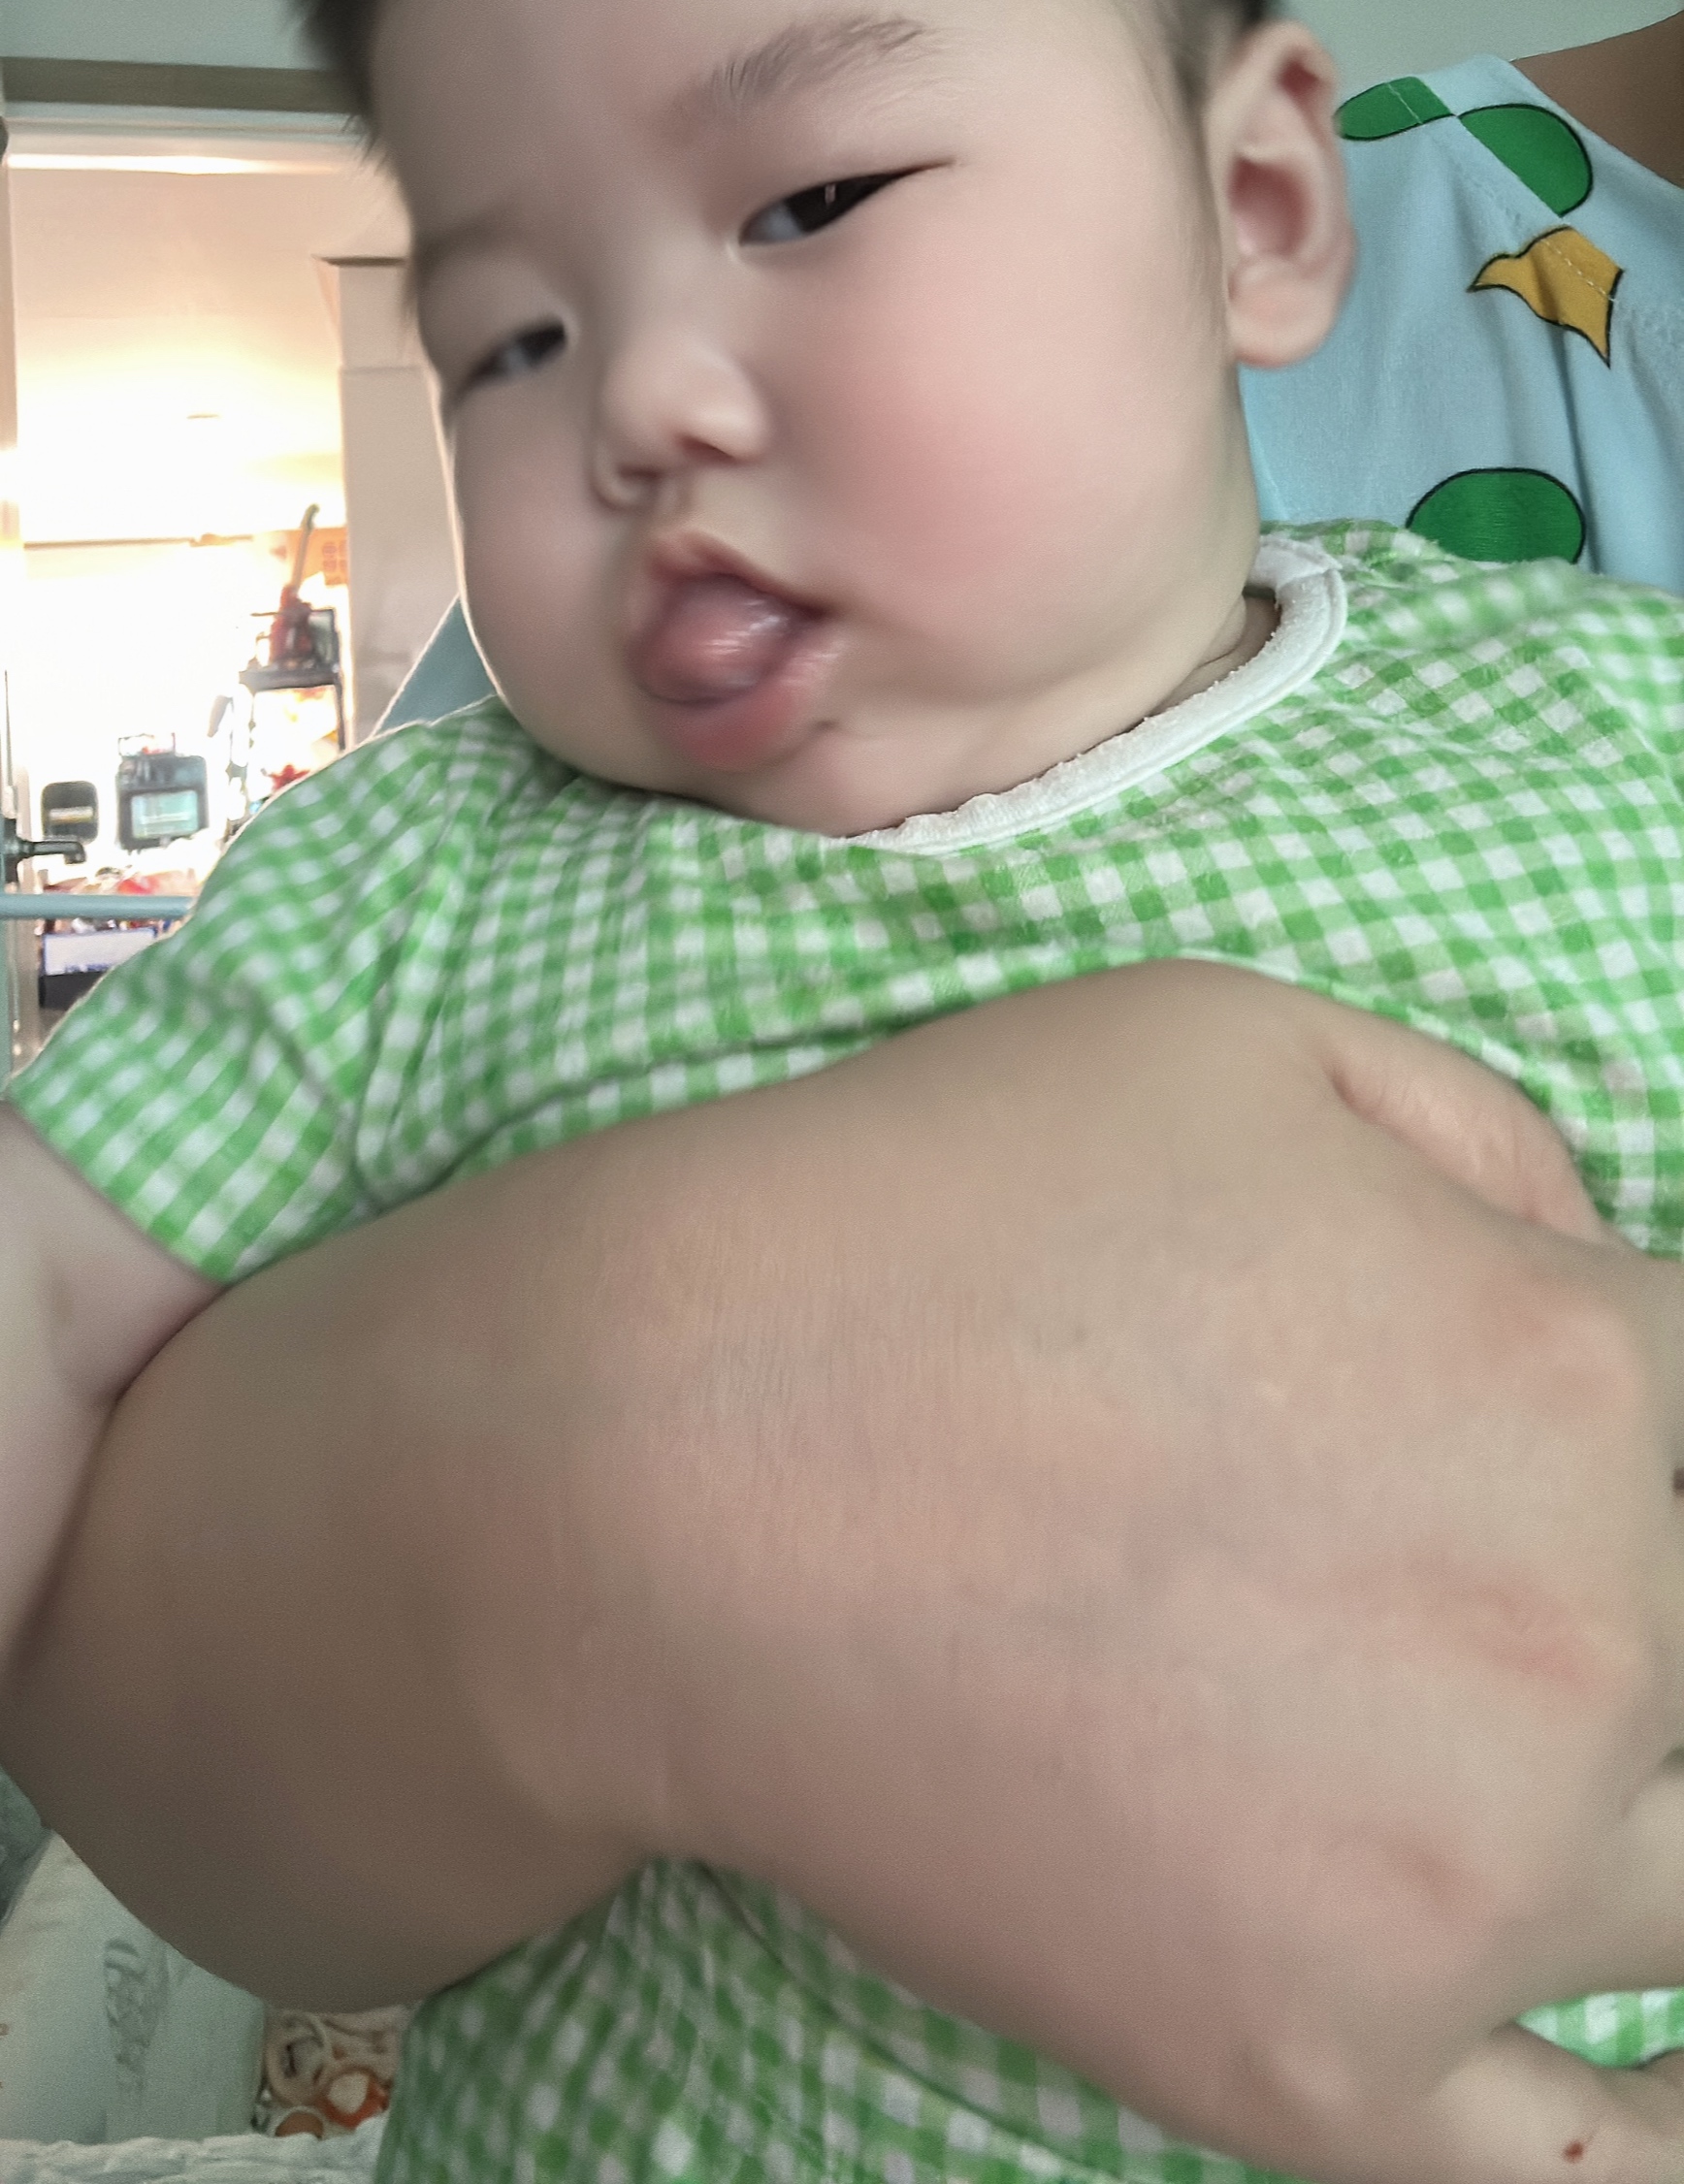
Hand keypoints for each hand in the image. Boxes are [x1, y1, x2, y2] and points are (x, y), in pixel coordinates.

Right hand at [6, 962, 1683, 2183]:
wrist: (653, 1467)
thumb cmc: (944, 1208)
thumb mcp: (1243, 1046)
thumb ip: (1501, 1153)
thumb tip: (1602, 1283)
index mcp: (1592, 1378)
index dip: (1651, 1390)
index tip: (1585, 1412)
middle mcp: (1588, 1654)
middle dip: (1636, 1590)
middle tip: (1439, 1561)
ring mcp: (1463, 1897)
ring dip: (1635, 1794)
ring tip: (1460, 1714)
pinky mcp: (1313, 2071)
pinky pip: (1588, 2174)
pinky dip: (1662, 2139)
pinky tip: (1662, 2086)